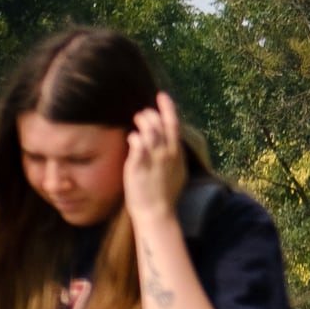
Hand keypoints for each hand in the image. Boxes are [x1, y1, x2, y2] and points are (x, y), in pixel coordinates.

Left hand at [124, 92, 186, 226]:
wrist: (157, 212)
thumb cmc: (166, 196)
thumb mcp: (178, 173)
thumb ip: (174, 158)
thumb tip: (171, 148)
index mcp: (177, 154)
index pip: (173, 124)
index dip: (167, 108)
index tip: (162, 96)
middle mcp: (167, 153)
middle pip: (160, 124)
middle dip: (150, 114)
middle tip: (143, 113)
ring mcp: (153, 159)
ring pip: (149, 130)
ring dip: (141, 121)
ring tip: (136, 120)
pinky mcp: (138, 165)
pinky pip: (136, 143)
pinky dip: (134, 136)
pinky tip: (131, 137)